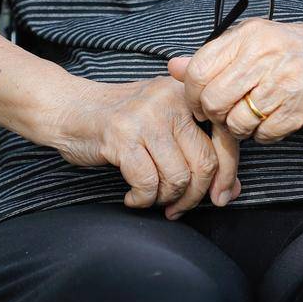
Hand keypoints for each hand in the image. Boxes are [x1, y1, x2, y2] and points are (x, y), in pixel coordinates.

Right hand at [40, 72, 241, 217]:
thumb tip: (232, 189)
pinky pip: (148, 184)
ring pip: (178, 177)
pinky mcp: (122, 137)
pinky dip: (143, 200)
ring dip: (166, 200)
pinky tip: (132, 198)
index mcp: (185, 94)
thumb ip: (198, 149)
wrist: (70, 109)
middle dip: (195, 196)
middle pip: (204, 162)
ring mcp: (145, 117)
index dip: (228, 172)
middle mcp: (169, 100)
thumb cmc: (122, 122)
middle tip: (179, 207)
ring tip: (151, 198)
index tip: (221, 196)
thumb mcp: (164, 123)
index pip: (224, 136)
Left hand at [168, 16, 302, 142]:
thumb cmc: (300, 48)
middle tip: (223, 113)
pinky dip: (263, 135)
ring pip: (236, 122)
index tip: (199, 100)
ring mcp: (282, 86)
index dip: (191, 93)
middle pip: (213, 100)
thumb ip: (215, 55)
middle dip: (213, 114)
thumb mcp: (256, 39)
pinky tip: (272, 120)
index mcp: (249, 36)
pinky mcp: (298, 111)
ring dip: (239, 127)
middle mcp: (264, 58)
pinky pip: (263, 136)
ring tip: (252, 115)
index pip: (199, 69)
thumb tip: (174, 67)